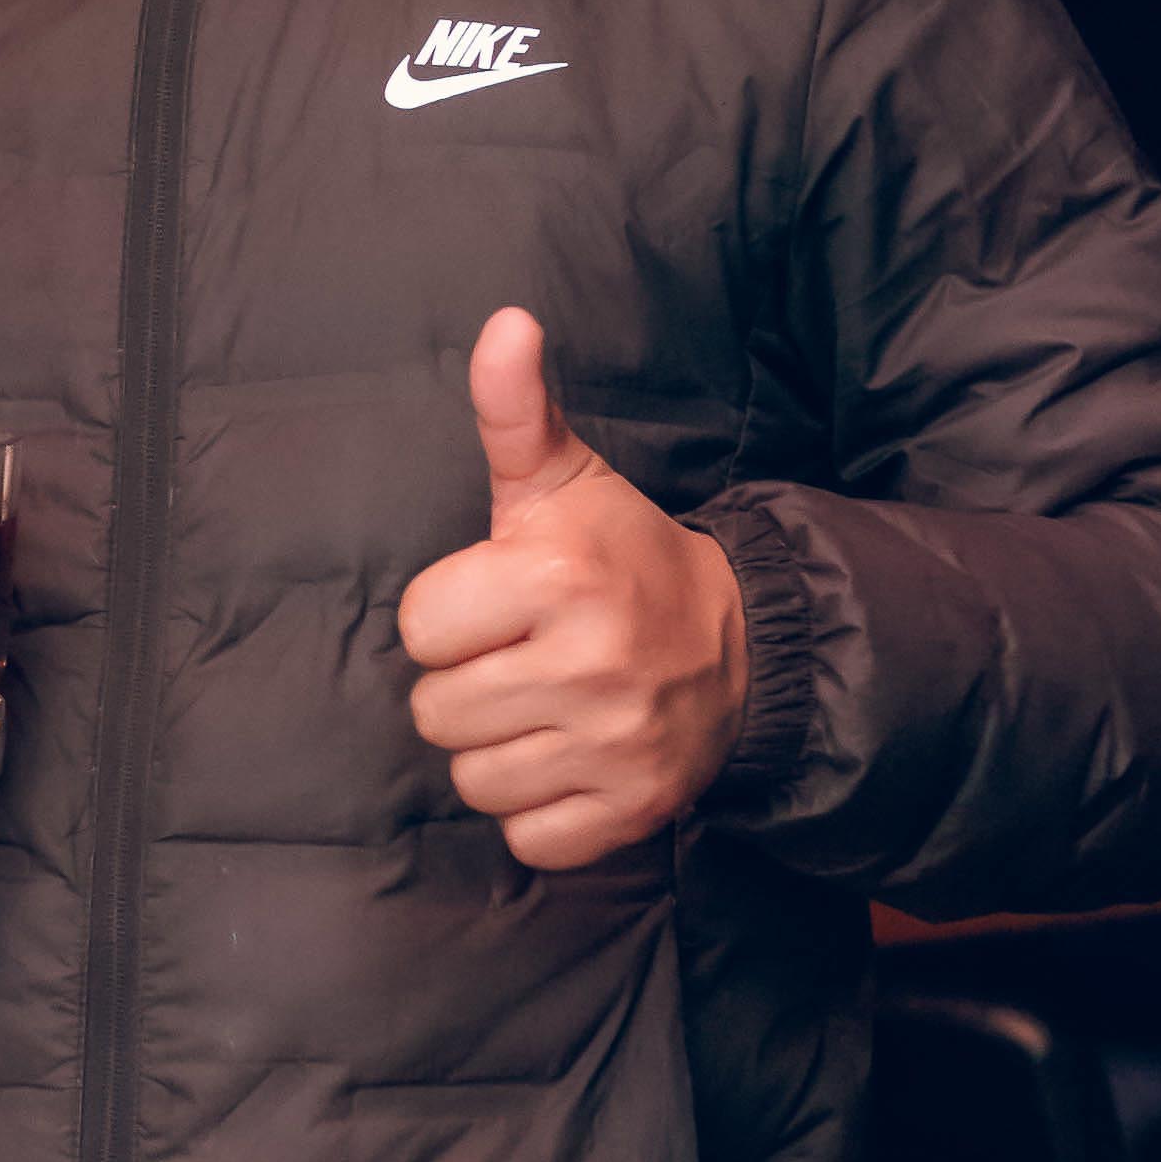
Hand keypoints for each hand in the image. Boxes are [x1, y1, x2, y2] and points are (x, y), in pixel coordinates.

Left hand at [396, 308, 747, 873]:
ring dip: (498, 751)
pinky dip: (540, 811)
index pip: (419, 626)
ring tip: (546, 708)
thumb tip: (504, 322)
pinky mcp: (634, 812)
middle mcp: (589, 664)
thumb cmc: (623, 559)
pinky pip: (527, 839)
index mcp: (557, 576)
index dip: (450, 617)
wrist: (742, 644)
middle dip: (470, 686)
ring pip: (472, 780)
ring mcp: (614, 745)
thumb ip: (515, 409)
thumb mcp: (566, 479)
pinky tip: (570, 759)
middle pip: (435, 712)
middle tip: (524, 659)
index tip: (501, 604)